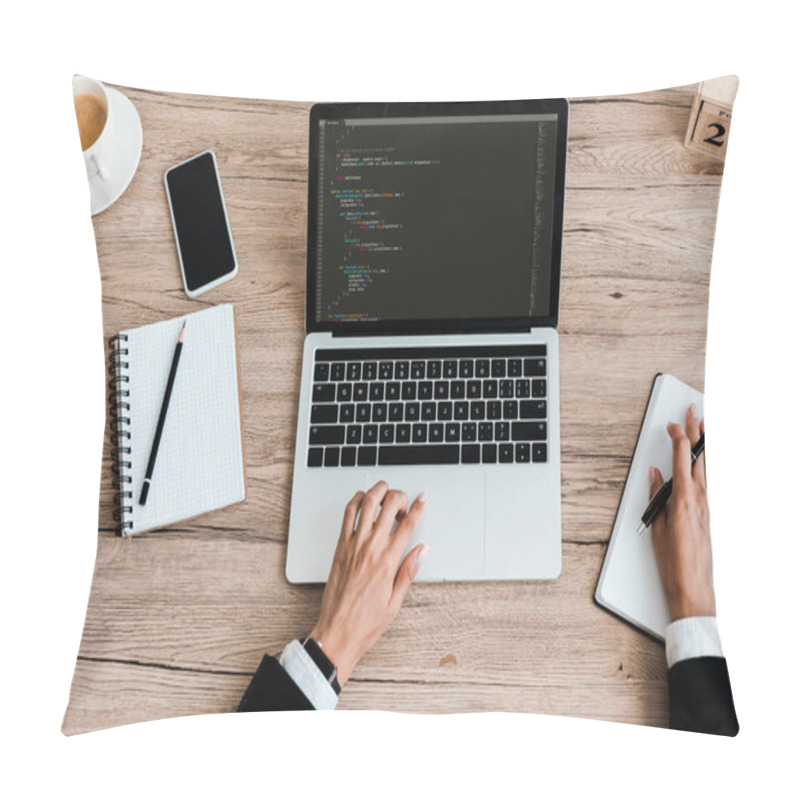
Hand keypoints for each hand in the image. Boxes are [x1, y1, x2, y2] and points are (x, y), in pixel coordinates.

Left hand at [309, 481, 428, 685]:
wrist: (336, 631)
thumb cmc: (365, 622)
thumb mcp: (396, 601)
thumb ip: (408, 571)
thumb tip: (421, 550)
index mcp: (388, 561)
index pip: (408, 524)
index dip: (419, 507)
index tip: (423, 499)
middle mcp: (370, 548)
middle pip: (388, 505)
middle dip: (400, 496)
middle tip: (405, 502)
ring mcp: (353, 545)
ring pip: (366, 503)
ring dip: (378, 491)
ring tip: (386, 494)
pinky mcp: (339, 546)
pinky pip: (347, 514)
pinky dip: (356, 501)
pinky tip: (363, 502)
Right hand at [650, 404, 715, 621]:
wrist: (693, 588)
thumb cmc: (672, 563)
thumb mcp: (656, 526)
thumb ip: (656, 497)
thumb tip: (656, 476)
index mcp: (684, 498)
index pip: (681, 456)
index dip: (677, 435)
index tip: (673, 424)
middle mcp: (701, 498)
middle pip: (699, 456)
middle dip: (697, 431)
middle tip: (695, 412)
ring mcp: (710, 505)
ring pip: (709, 467)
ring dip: (707, 445)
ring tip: (707, 427)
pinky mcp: (712, 514)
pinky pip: (711, 481)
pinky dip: (708, 465)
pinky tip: (707, 460)